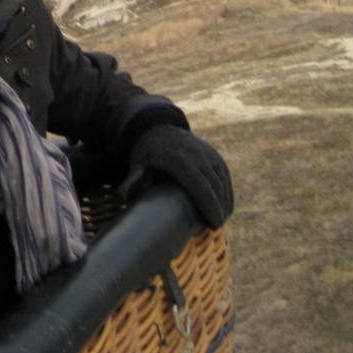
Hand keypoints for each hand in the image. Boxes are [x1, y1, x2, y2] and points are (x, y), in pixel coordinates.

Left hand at [118, 125, 233, 227]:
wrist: (156, 127)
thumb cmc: (146, 153)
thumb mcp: (137, 166)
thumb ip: (133, 182)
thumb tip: (125, 199)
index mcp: (178, 159)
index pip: (199, 186)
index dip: (209, 206)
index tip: (213, 224)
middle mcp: (196, 154)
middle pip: (214, 184)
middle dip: (219, 207)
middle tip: (216, 225)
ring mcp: (206, 151)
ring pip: (222, 179)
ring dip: (225, 199)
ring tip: (221, 218)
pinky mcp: (212, 152)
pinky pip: (223, 172)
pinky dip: (227, 188)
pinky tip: (226, 203)